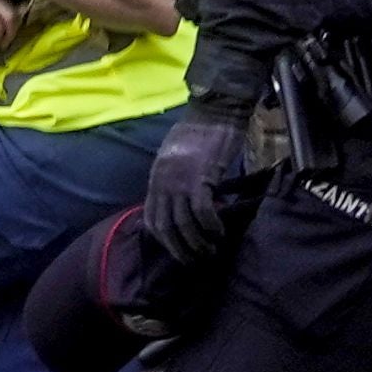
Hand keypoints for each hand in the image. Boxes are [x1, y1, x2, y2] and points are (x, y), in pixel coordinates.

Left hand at [140, 108, 248, 264]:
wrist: (215, 111)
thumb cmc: (198, 131)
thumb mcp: (174, 156)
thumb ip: (172, 179)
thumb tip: (178, 201)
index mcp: (156, 178)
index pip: (151, 218)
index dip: (163, 239)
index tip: (177, 249)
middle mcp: (164, 182)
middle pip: (165, 227)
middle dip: (179, 249)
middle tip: (194, 260)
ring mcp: (181, 181)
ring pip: (184, 225)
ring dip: (197, 243)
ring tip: (210, 251)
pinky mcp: (202, 178)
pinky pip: (203, 212)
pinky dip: (212, 227)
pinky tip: (220, 232)